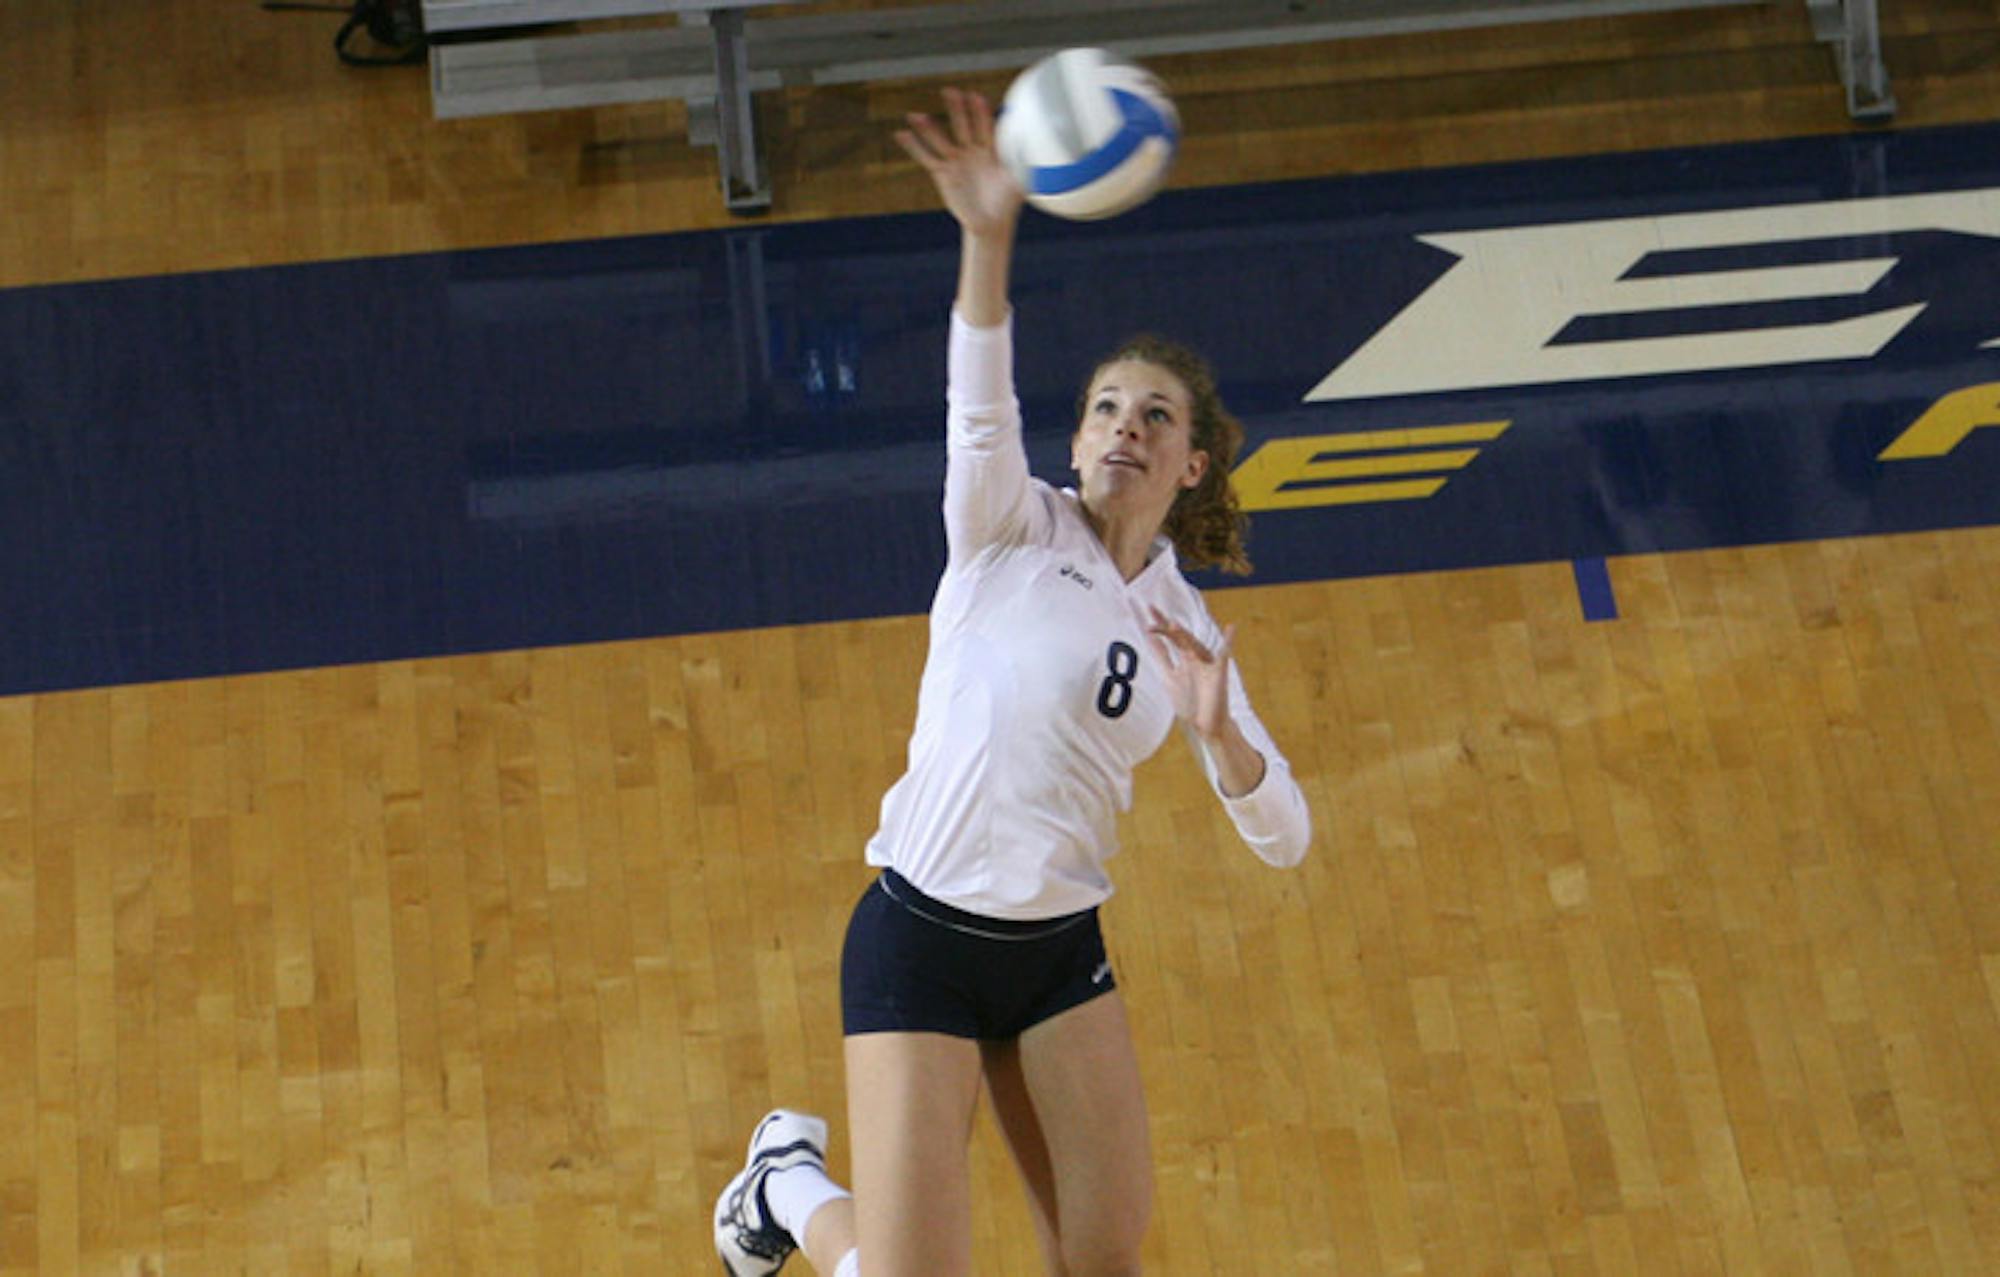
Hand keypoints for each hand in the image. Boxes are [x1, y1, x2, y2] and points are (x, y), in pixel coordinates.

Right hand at [894, 88, 1024, 240]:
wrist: (991, 223)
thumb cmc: (1007, 203)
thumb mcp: (1019, 182)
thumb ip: (1022, 164)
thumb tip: (1032, 147)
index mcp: (991, 149)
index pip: (984, 126)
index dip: (980, 112)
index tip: (976, 97)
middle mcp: (971, 151)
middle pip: (962, 126)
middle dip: (956, 109)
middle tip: (950, 91)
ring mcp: (955, 161)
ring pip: (940, 140)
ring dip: (928, 128)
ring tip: (916, 115)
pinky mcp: (942, 173)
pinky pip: (926, 158)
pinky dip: (913, 146)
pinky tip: (901, 134)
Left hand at [1145, 607, 1233, 741]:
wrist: (1208, 725)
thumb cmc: (1191, 701)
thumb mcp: (1170, 677)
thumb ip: (1162, 657)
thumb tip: (1149, 640)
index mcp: (1185, 658)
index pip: (1170, 639)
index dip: (1158, 627)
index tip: (1146, 611)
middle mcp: (1196, 658)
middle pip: (1179, 638)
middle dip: (1165, 626)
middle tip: (1151, 609)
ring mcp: (1208, 665)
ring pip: (1195, 645)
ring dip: (1184, 635)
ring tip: (1172, 625)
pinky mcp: (1220, 673)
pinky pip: (1224, 655)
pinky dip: (1228, 641)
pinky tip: (1231, 628)